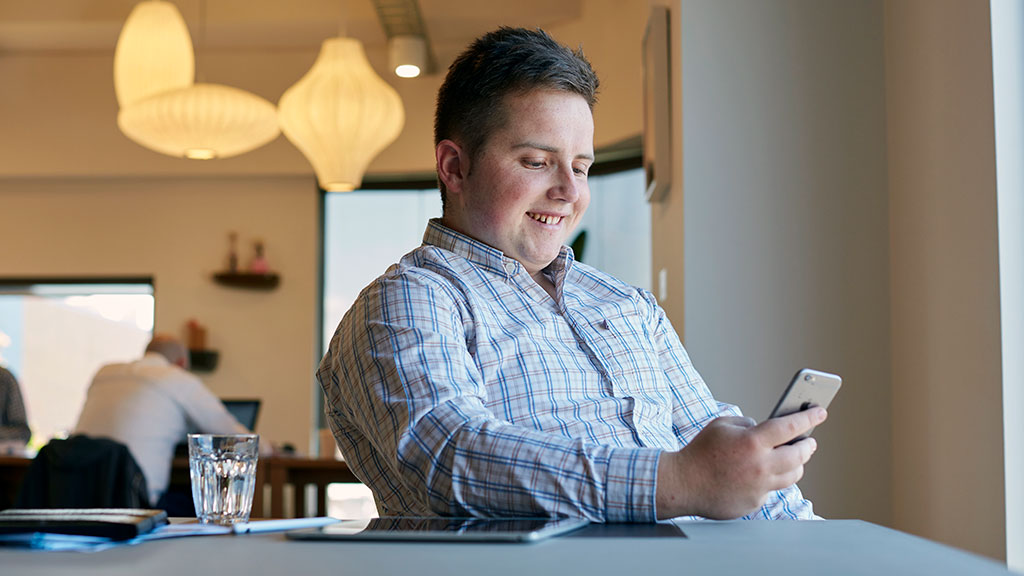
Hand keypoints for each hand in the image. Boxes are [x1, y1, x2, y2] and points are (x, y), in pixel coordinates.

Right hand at [656, 407, 825, 519]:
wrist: (682, 484)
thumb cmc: (700, 451)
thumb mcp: (722, 425)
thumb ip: (747, 424)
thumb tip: (764, 430)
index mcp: (753, 442)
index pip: (791, 426)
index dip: (810, 418)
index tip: (820, 412)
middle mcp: (760, 466)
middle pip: (800, 455)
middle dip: (808, 445)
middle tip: (809, 441)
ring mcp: (759, 487)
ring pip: (792, 475)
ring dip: (796, 464)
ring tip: (793, 458)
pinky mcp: (754, 502)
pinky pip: (771, 489)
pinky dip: (769, 480)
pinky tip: (761, 474)